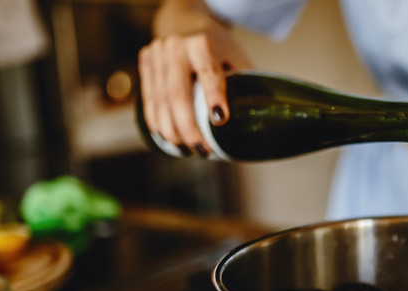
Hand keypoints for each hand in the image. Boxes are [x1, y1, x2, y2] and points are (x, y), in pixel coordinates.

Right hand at [138, 0, 252, 155]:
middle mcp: (176, 46)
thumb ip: (245, 83)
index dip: (213, 97)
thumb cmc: (219, 47)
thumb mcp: (236, 57)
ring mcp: (157, 53)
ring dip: (172, 131)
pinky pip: (149, 99)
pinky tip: (167, 138)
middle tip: (203, 151)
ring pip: (160, 101)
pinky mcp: (146, 62)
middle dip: (189, 128)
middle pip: (178, 95)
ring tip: (186, 151)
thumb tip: (261, 120)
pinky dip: (157, 122)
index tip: (220, 119)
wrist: (185, 22)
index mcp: (203, 42)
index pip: (208, 74)